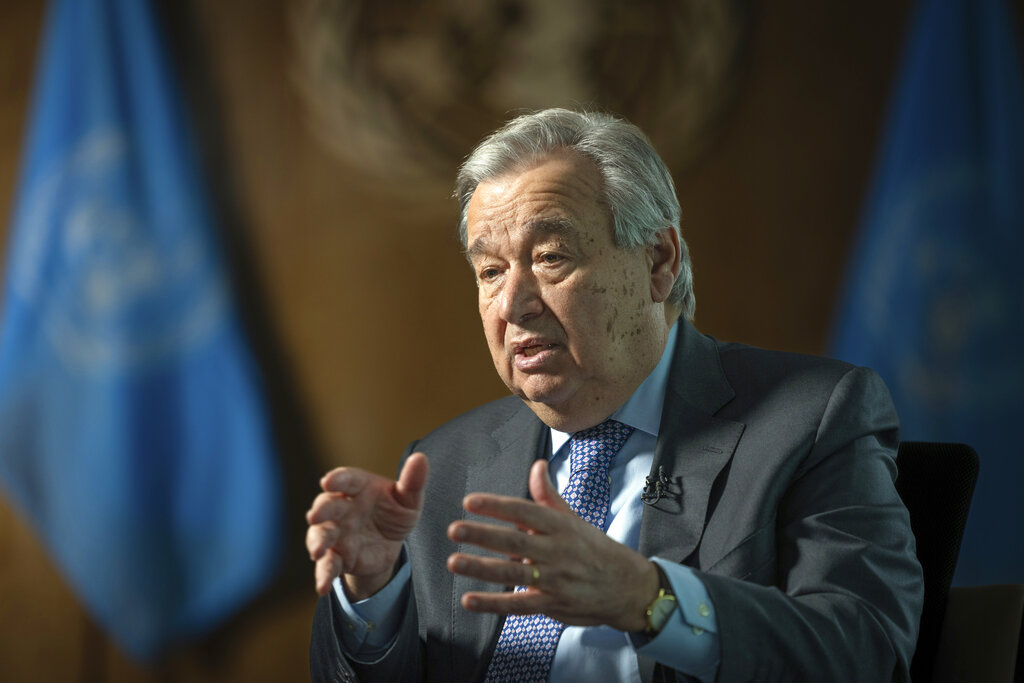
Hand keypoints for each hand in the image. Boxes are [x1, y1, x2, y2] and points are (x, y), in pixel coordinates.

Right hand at [306, 452, 428, 598]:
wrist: (390, 543)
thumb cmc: (396, 512)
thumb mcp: (409, 499)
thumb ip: (413, 481)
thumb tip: (420, 458)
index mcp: (359, 488)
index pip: (347, 480)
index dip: (338, 479)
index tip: (328, 481)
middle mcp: (343, 508)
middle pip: (327, 506)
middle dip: (321, 510)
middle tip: (316, 515)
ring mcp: (337, 533)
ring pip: (320, 535)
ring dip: (317, 542)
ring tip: (318, 551)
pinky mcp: (338, 557)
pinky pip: (327, 566)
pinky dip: (323, 575)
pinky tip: (322, 587)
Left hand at [446, 459, 658, 631]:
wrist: (627, 587)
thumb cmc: (594, 548)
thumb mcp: (573, 519)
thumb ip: (548, 495)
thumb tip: (537, 465)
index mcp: (561, 526)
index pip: (526, 511)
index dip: (497, 505)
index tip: (470, 501)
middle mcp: (558, 551)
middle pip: (516, 542)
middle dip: (483, 535)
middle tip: (455, 529)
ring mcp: (555, 579)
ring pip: (514, 573)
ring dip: (481, 568)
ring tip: (454, 561)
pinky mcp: (553, 605)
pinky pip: (520, 605)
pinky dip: (494, 604)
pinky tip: (469, 600)